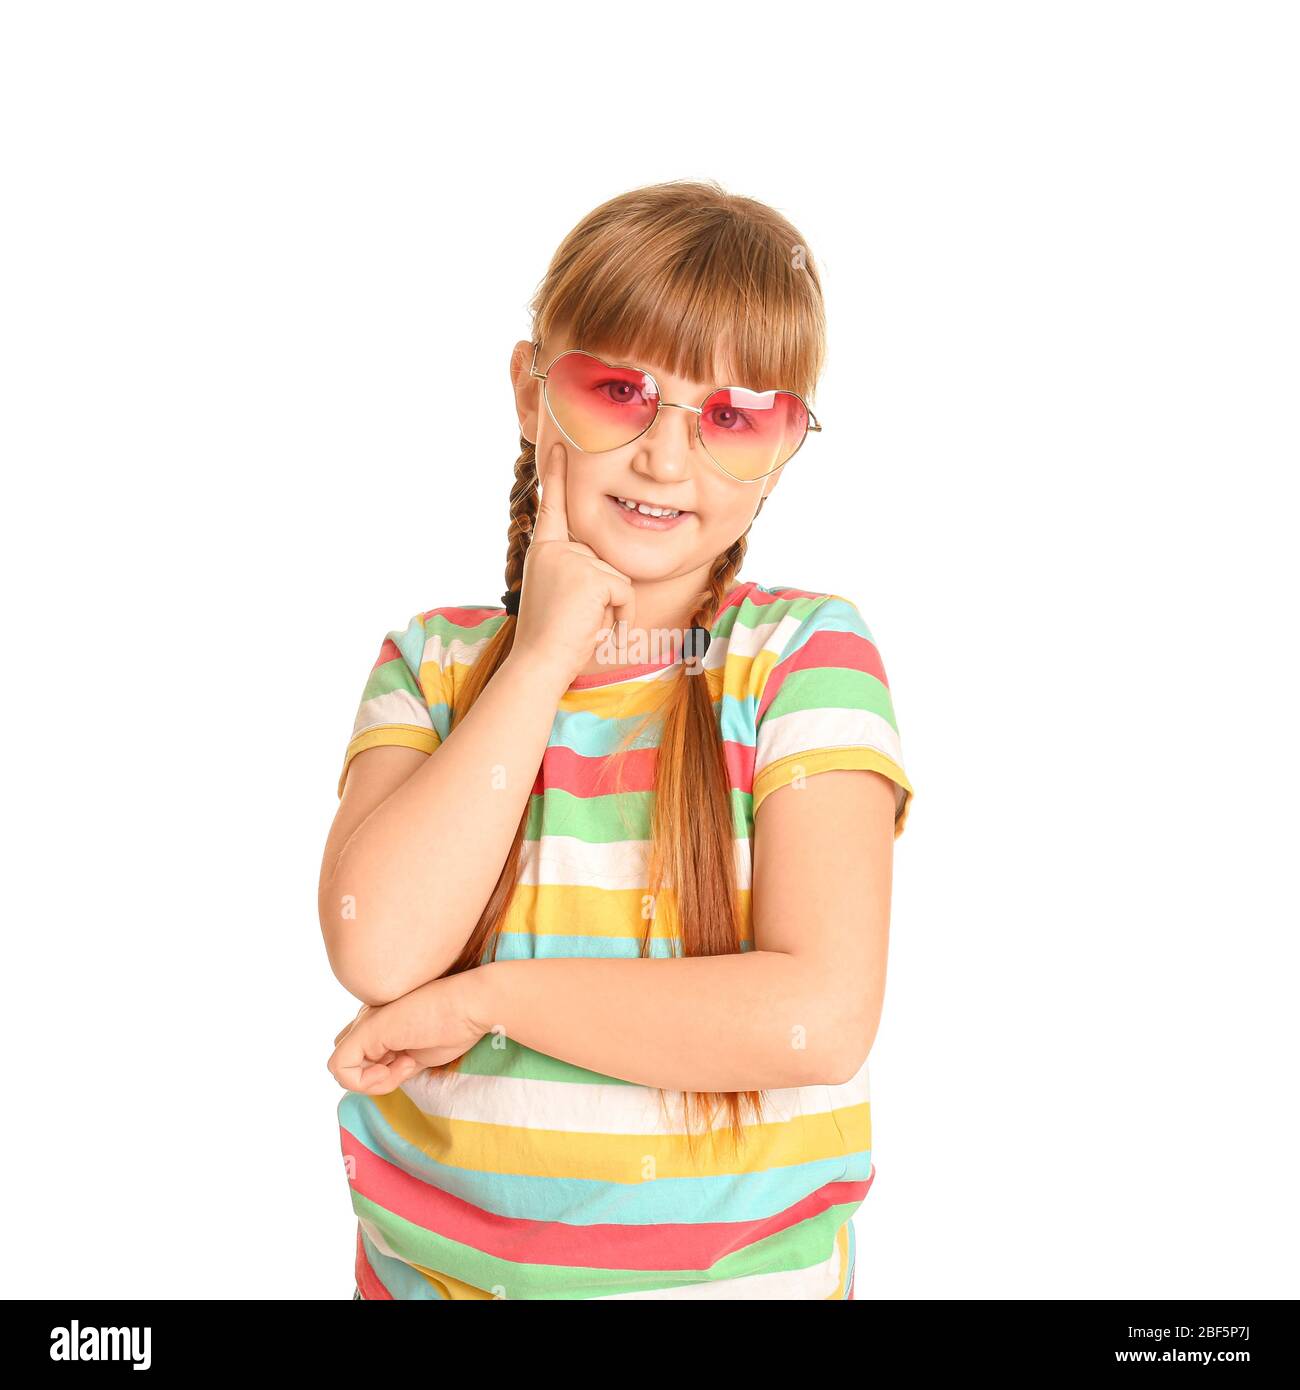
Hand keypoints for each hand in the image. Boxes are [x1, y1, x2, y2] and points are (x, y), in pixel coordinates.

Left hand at [327, 974, 489, 1095]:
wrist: (470, 1005)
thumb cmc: (456, 1026)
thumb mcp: (419, 1055)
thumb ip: (398, 1065)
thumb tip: (384, 1079)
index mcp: (382, 1021)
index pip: (358, 1052)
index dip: (377, 1070)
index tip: (409, 1065)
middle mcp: (369, 1018)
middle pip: (349, 1059)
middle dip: (371, 1075)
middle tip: (405, 1067)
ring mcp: (365, 1023)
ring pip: (344, 1069)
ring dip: (375, 1081)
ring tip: (407, 1064)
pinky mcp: (366, 1030)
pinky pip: (342, 1070)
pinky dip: (364, 1082)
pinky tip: (396, 1067)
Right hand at [511, 443, 635, 685]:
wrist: (540, 661)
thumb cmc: (551, 639)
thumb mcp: (558, 595)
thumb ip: (574, 571)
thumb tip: (601, 569)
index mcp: (544, 551)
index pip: (553, 507)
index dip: (556, 475)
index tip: (557, 445)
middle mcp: (555, 549)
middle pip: (604, 558)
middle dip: (604, 594)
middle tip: (576, 620)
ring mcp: (572, 559)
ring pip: (618, 577)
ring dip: (611, 608)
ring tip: (583, 625)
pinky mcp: (592, 575)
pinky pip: (625, 591)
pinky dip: (620, 616)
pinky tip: (595, 627)